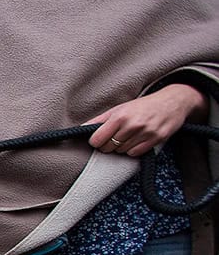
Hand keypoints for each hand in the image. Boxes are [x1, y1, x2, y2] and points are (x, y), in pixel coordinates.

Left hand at [87, 84, 206, 156]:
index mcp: (120, 116)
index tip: (100, 139)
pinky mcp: (156, 139)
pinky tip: (137, 141)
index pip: (97, 140)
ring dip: (121, 147)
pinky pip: (135, 153)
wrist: (173, 101)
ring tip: (128, 137)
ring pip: (121, 152)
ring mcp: (145, 133)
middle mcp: (132, 125)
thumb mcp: (119, 108)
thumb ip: (100, 120)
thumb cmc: (143, 105)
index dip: (96, 141)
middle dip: (108, 145)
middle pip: (108, 148)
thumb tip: (81, 129)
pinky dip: (133, 150)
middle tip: (115, 137)